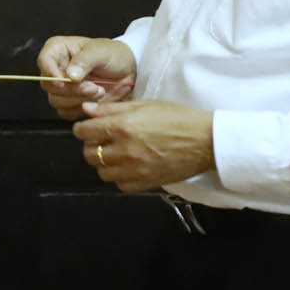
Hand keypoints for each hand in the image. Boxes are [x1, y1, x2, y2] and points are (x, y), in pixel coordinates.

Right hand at [36, 35, 137, 119]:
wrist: (129, 72)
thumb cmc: (114, 55)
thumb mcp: (101, 52)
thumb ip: (85, 61)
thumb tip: (70, 75)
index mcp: (57, 50)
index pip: (44, 60)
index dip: (50, 72)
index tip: (63, 81)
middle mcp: (55, 68)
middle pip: (49, 85)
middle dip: (71, 89)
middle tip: (93, 87)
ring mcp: (62, 87)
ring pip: (56, 100)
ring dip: (79, 99)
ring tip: (98, 91)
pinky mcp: (69, 102)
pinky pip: (66, 112)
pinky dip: (81, 109)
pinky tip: (95, 100)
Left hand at [71, 99, 214, 192]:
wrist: (206, 141)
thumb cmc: (177, 118)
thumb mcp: (144, 105)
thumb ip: (112, 109)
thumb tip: (86, 110)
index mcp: (122, 126)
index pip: (84, 132)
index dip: (83, 129)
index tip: (89, 128)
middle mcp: (124, 149)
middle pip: (90, 154)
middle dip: (92, 146)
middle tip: (103, 141)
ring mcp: (134, 169)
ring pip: (102, 172)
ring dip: (105, 163)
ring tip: (116, 154)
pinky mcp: (146, 183)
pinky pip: (120, 185)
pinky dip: (120, 177)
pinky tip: (128, 167)